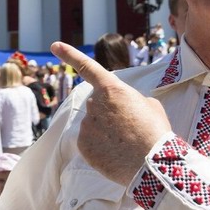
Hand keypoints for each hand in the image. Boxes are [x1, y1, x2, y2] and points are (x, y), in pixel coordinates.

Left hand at [50, 42, 171, 184]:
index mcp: (111, 88)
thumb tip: (123, 107)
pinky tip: (115, 153)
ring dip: (106, 131)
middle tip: (129, 128)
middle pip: (97, 104)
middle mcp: (94, 103)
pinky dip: (100, 147)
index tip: (54, 46)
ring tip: (126, 143)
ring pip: (94, 124)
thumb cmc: (155, 131)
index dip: (69, 54)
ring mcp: (86, 124)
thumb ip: (130, 99)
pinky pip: (90, 142)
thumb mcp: (149, 105)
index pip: (87, 67)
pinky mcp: (83, 145)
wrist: (151, 163)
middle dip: (109, 113)